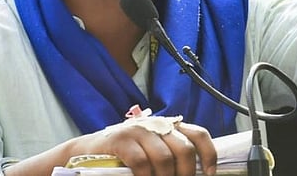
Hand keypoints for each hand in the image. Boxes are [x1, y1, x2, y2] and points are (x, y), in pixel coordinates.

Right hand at [67, 120, 216, 175]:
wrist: (85, 152)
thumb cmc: (123, 157)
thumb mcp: (151, 153)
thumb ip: (171, 157)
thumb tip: (195, 174)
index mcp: (168, 127)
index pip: (198, 134)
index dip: (209, 155)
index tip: (211, 174)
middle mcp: (156, 125)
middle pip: (184, 148)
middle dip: (187, 173)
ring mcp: (137, 130)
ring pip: (164, 157)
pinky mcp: (120, 139)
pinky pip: (141, 162)